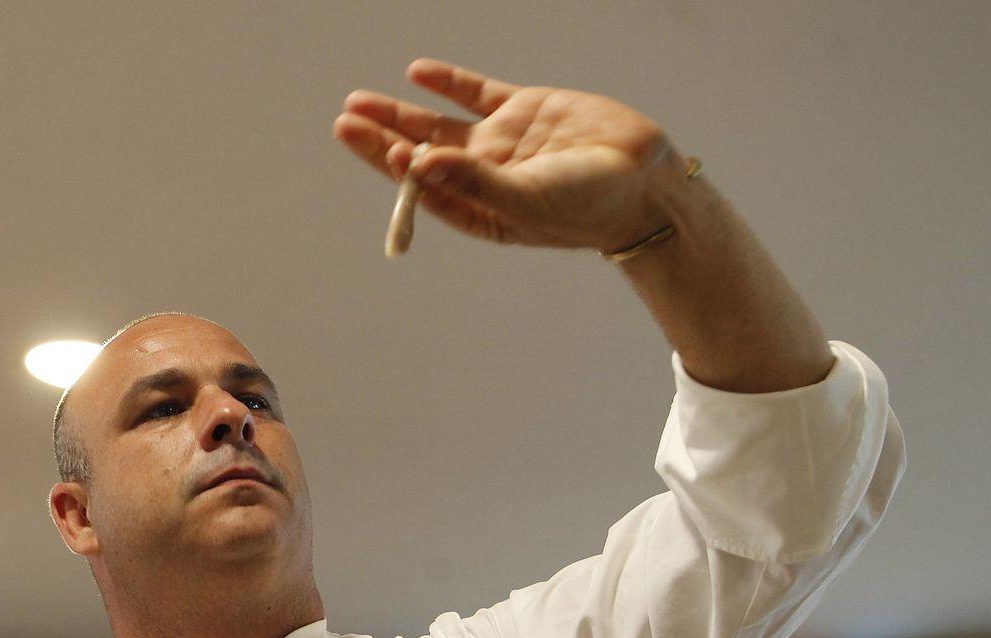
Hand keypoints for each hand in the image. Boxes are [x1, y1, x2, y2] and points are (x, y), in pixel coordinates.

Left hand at [334, 58, 687, 252]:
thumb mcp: (528, 199)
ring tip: (358, 104)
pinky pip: (476, 94)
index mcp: (480, 211)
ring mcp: (502, 142)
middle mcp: (483, 177)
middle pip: (420, 156)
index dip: (399, 172)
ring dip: (399, 114)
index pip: (426, 191)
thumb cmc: (588, 206)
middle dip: (382, 139)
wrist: (644, 181)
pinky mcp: (524, 110)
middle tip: (346, 121)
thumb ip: (475, 181)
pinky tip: (418, 72)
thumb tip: (420, 166)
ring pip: (438, 125)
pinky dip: (448, 83)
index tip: (383, 150)